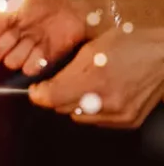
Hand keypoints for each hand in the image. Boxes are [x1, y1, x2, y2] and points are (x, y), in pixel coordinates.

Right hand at [0, 0, 98, 75]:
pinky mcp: (42, 60)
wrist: (71, 9)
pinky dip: (34, 61)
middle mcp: (9, 40)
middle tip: (12, 36)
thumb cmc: (40, 4)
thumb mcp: (11, 10)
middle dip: (0, 48)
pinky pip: (29, 69)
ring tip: (32, 39)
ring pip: (11, 63)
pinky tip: (42, 48)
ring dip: (19, 53)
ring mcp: (25, 50)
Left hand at [29, 26, 163, 127]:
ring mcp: (120, 114)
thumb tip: (44, 87)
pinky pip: (98, 121)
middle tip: (60, 83)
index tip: (36, 88)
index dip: (38, 93)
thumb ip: (66, 70)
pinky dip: (93, 110)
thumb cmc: (129, 44)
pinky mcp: (129, 121)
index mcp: (95, 79)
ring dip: (74, 104)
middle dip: (56, 96)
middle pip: (62, 108)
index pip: (51, 98)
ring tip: (84, 86)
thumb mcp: (91, 49)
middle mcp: (107, 102)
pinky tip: (101, 94)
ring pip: (79, 117)